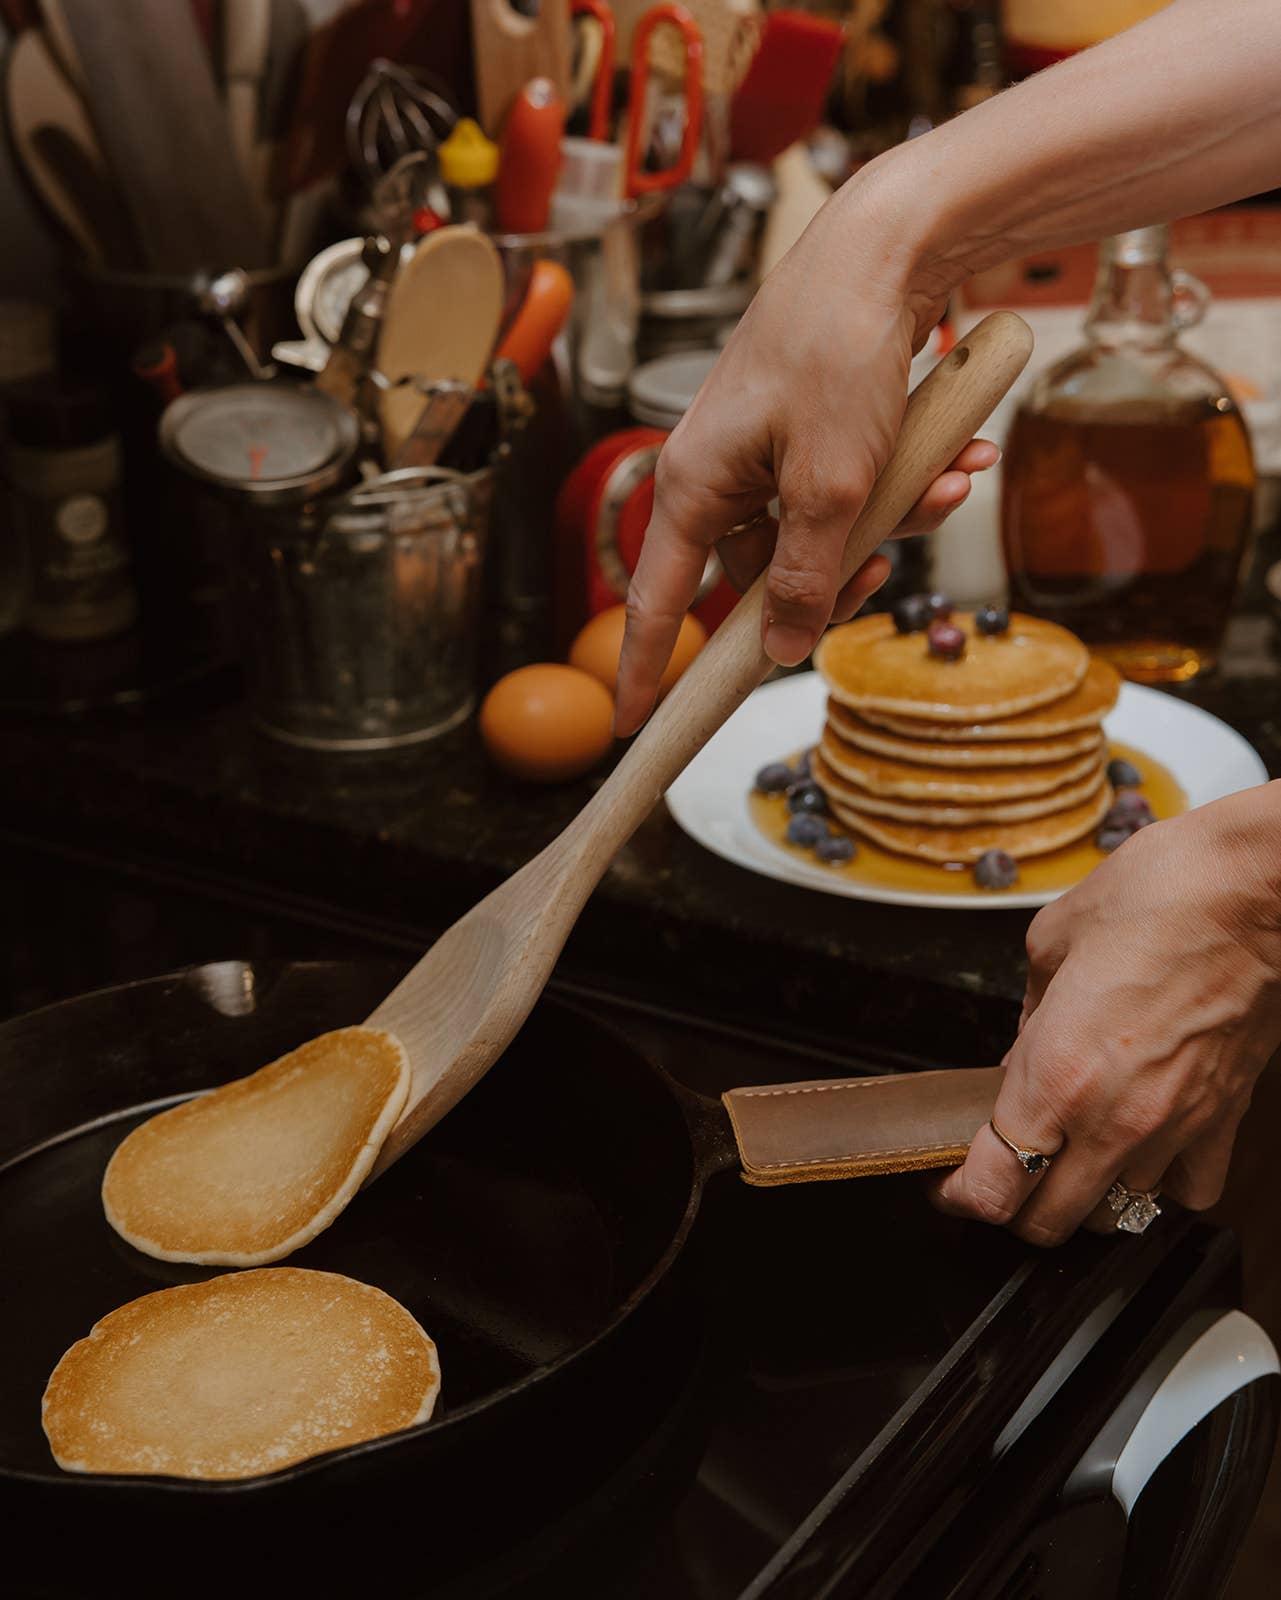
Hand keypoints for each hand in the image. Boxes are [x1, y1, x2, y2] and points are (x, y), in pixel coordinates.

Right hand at [614, 172, 977, 735]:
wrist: (886, 247)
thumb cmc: (838, 353)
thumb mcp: (830, 487)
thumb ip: (804, 579)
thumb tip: (778, 651)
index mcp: (693, 486)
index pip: (660, 602)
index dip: (650, 669)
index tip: (637, 725)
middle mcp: (718, 473)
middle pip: (767, 574)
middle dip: (847, 571)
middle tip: (894, 563)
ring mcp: (765, 451)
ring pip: (824, 532)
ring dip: (896, 519)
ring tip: (951, 478)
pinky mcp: (809, 430)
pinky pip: (850, 488)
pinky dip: (904, 482)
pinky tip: (954, 454)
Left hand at [930, 783, 1280, 1244]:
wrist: (1253, 891)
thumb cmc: (1158, 897)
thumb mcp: (1051, 942)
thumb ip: (1028, 1013)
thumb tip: (1021, 1050)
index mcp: (1054, 1075)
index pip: (992, 1188)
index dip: (958, 1196)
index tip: (948, 1183)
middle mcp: (1111, 1120)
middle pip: (1047, 1224)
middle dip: (1013, 1208)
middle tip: (1001, 1173)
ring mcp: (1171, 1129)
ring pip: (1115, 1214)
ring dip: (1085, 1196)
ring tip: (1071, 1155)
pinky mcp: (1222, 1123)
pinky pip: (1186, 1193)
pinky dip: (1159, 1186)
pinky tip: (1142, 1149)